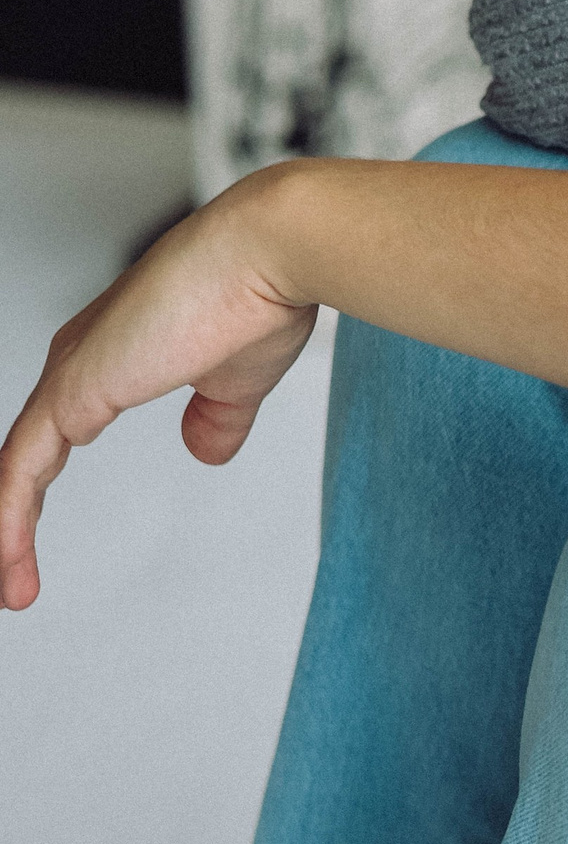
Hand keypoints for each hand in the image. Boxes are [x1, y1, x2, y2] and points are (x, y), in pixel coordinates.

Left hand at [0, 168, 317, 610]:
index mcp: (115, 355)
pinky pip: (20, 471)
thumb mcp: (238, 380)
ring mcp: (72, 376)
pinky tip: (7, 561)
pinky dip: (8, 521)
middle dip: (10, 517)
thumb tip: (204, 452)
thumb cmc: (258, 296)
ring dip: (7, 534)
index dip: (37, 489)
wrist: (266, 255)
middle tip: (12, 575)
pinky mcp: (73, 392)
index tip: (34, 541)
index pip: (55, 434)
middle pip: (25, 454)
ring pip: (16, 469)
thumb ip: (216, 418)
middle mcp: (81, 361)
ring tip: (12, 588)